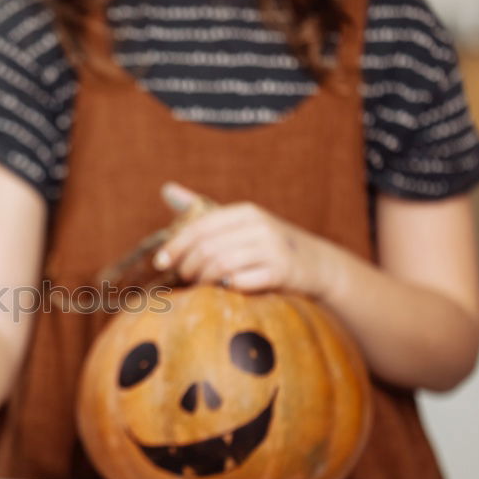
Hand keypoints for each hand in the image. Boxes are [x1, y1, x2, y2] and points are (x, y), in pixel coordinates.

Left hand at [153, 183, 335, 294]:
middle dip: (188, 267)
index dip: (175, 246)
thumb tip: (166, 189)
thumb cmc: (266, 245)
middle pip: (207, 248)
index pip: (199, 227)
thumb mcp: (238, 222)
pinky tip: (226, 290)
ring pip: (221, 265)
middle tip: (185, 278)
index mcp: (244, 212)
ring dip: (205, 280)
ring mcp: (272, 249)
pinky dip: (227, 288)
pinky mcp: (282, 273)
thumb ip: (201, 209)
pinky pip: (242, 282)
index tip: (161, 263)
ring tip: (202, 285)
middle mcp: (259, 226)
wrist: (317, 265)